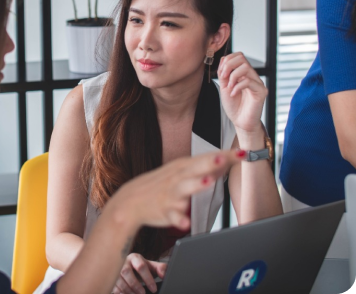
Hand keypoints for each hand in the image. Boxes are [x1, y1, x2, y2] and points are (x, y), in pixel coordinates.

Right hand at [110, 149, 244, 232]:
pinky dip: (178, 219)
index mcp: (183, 166)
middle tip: (224, 157)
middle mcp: (177, 177)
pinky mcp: (164, 210)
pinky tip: (185, 223)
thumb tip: (227, 161)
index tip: (244, 152)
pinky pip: (172, 216)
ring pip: (184, 188)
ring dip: (196, 184)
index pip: (208, 158)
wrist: (131, 200)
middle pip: (196, 167)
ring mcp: (170, 193)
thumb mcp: (181, 172)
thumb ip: (204, 168)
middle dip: (209, 162)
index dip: (226, 155)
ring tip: (208, 181)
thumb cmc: (160, 185)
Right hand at [112, 254, 165, 293]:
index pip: (141, 266)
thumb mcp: (151, 266)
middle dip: (135, 284)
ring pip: (118, 280)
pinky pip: (113, 286)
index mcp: (135, 258)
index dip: (148, 278)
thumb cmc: (141, 267)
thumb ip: (160, 268)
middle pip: (126, 272)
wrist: (129, 267)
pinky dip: (120, 292)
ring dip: (128, 290)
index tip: (153, 289)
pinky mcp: (111, 278)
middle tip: (143, 293)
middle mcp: (123, 262)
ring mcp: (116, 270)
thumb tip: (165, 275)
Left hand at [217, 52, 266, 134]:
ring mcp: (258, 82)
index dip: (227, 60)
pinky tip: (233, 94)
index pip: (238, 56)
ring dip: (233, 76)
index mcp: (243, 73)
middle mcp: (252, 76)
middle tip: (223, 77)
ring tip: (229, 87)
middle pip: (242, 57)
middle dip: (229, 65)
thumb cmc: (234, 106)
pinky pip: (249, 81)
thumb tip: (224, 60)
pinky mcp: (261, 91)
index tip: (221, 73)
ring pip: (246, 67)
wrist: (240, 121)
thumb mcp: (224, 87)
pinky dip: (237, 87)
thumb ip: (224, 74)